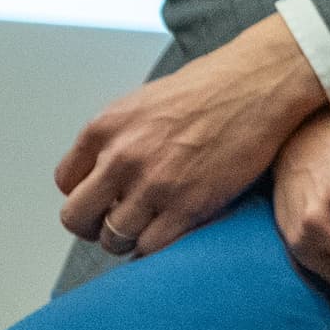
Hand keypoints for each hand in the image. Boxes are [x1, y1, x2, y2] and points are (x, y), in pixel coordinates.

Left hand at [56, 12, 324, 259]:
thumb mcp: (147, 101)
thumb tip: (106, 170)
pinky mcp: (188, 205)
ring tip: (153, 225)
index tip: (107, 197)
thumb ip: (120, 136)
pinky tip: (173, 230)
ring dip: (130, 238)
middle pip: (77, 218)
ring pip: (114, 238)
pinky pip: (152, 246)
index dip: (87, 194)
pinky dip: (158, 246)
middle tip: (120, 221)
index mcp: (105, 127)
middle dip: (97, 224)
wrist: (263, 83)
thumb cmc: (214, 86)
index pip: (66, 182)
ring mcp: (154, 184)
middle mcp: (121, 157)